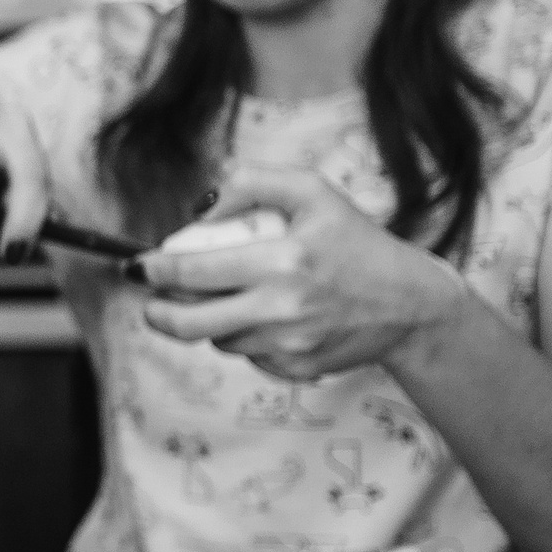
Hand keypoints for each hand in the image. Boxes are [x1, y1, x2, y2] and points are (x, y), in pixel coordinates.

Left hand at [131, 166, 472, 380]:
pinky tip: (265, 317)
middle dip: (157, 312)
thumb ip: (252, 182)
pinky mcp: (296, 368)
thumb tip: (200, 208)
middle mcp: (282, 308)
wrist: (412, 305)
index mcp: (282, 261)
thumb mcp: (313, 192)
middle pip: (189, 322)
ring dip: (207, 320)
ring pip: (217, 338)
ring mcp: (288, 344)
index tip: (139, 267)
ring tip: (226, 297)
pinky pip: (247, 355)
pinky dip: (244, 337)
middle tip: (151, 301)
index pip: (193, 270)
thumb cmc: (358, 244)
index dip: (154, 270)